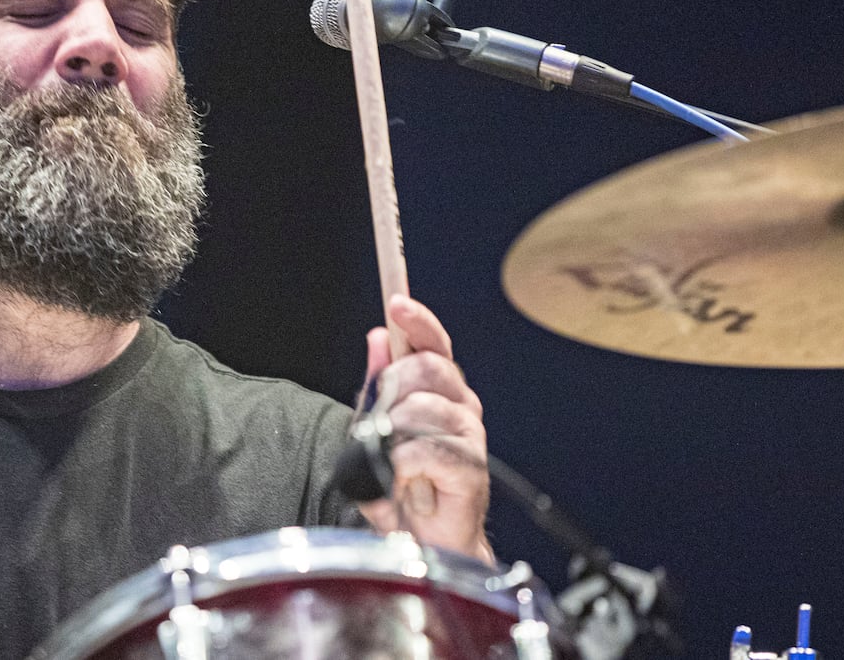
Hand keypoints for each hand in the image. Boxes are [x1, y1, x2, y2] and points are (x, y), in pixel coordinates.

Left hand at [357, 294, 491, 561]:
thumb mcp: (372, 430)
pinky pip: (428, 449)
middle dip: (394, 385)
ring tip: (389, 457)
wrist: (421, 541)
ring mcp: (469, 436)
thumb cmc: (400, 486)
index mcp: (440, 391)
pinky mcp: (471, 469)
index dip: (417, 321)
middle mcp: (461, 407)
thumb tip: (376, 338)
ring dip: (394, 431)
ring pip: (424, 407)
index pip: (434, 343)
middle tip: (381, 418)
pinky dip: (402, 462)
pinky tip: (400, 476)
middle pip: (428, 367)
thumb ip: (376, 385)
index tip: (397, 303)